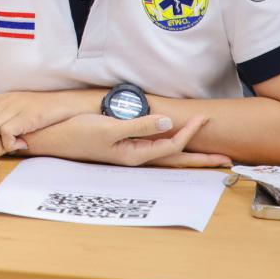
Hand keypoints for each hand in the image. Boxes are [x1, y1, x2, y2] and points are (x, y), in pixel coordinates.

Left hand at [0, 90, 99, 155]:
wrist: (67, 103)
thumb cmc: (43, 111)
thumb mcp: (18, 107)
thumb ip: (2, 116)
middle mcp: (3, 102)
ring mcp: (14, 109)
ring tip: (9, 149)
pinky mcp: (26, 117)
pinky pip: (5, 133)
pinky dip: (9, 145)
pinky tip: (21, 145)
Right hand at [24, 114, 227, 166]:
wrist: (52, 138)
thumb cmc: (77, 133)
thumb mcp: (109, 128)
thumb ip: (139, 126)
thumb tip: (169, 123)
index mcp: (135, 155)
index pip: (172, 146)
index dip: (190, 132)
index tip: (205, 118)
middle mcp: (135, 158)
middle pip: (176, 160)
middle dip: (201, 159)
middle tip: (226, 159)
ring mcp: (129, 154)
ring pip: (166, 156)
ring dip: (188, 154)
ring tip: (207, 154)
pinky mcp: (122, 148)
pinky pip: (154, 149)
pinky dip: (169, 146)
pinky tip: (171, 142)